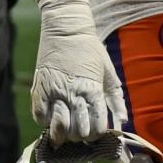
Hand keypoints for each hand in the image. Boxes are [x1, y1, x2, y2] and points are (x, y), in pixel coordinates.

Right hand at [30, 0, 124, 142]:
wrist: (66, 27)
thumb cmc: (90, 49)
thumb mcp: (108, 72)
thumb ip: (116, 99)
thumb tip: (123, 120)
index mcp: (93, 91)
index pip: (97, 129)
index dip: (97, 134)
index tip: (94, 129)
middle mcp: (74, 94)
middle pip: (78, 133)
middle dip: (80, 135)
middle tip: (79, 128)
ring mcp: (55, 92)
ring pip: (58, 128)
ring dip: (62, 132)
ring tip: (65, 127)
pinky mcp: (39, 88)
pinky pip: (39, 117)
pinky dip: (45, 120)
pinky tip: (51, 113)